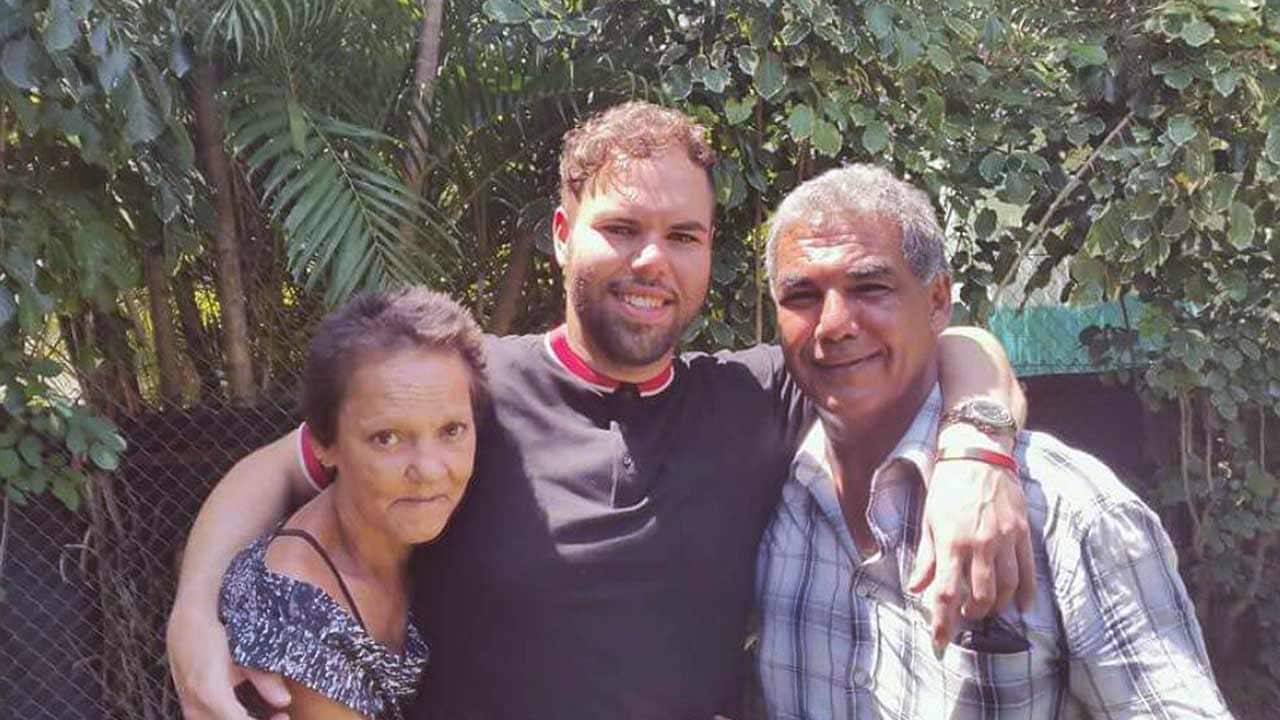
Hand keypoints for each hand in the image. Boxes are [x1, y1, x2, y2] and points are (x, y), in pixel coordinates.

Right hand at [167, 604, 290, 718]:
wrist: (187, 622)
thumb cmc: (217, 634)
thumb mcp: (245, 654)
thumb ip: (265, 679)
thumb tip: (284, 701)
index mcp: (212, 694)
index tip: (283, 718)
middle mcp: (197, 706)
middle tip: (279, 716)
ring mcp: (190, 707)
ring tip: (266, 714)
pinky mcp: (189, 704)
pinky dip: (230, 718)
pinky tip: (246, 712)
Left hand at [907, 459, 1034, 656]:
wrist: (978, 454)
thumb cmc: (948, 487)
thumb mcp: (928, 520)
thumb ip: (926, 557)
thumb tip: (916, 588)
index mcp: (951, 542)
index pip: (945, 593)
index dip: (942, 623)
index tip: (939, 644)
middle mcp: (979, 545)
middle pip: (981, 597)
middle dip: (972, 615)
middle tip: (965, 616)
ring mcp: (1004, 539)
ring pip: (1007, 588)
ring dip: (997, 606)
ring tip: (986, 608)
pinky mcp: (1022, 533)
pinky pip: (1028, 571)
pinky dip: (1026, 593)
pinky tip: (1020, 605)